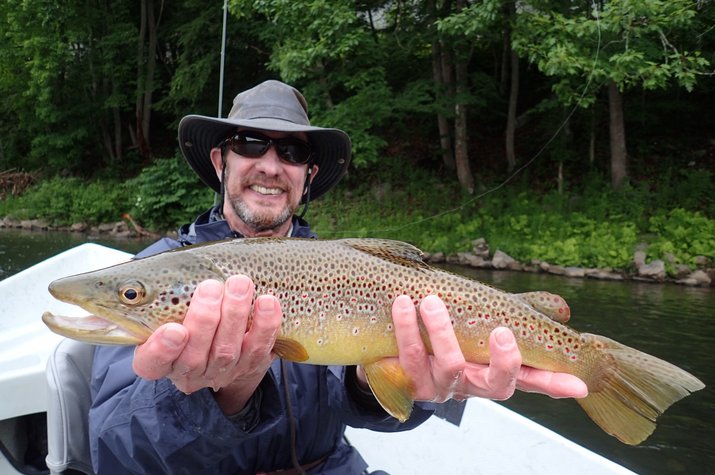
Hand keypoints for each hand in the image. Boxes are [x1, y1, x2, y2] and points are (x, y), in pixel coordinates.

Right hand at [132, 275, 282, 413]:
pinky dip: (265, 325)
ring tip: (240, 283)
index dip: (161, 350)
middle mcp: (189, 371)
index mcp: (160, 359)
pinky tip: (268, 301)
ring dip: (235, 314)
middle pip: (194, 356)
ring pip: (227, 350)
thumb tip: (130, 281)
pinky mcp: (251, 364)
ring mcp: (222, 371)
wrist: (222, 343)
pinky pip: (259, 347)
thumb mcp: (163, 311)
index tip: (173, 329)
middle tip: (210, 287)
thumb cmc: (186, 316)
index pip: (152, 364)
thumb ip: (152, 298)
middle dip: (205, 319)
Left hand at [358, 294, 587, 402]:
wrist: (391, 349)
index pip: (531, 380)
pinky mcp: (411, 383)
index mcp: (494, 370)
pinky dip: (407, 328)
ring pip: (449, 366)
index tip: (578, 384)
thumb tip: (563, 310)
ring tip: (431, 302)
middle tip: (503, 333)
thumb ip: (520, 313)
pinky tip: (403, 304)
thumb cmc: (449, 333)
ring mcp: (442, 387)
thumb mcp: (484, 320)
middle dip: (504, 361)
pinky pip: (409, 356)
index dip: (553, 384)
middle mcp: (472, 385)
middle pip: (497, 385)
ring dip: (441, 332)